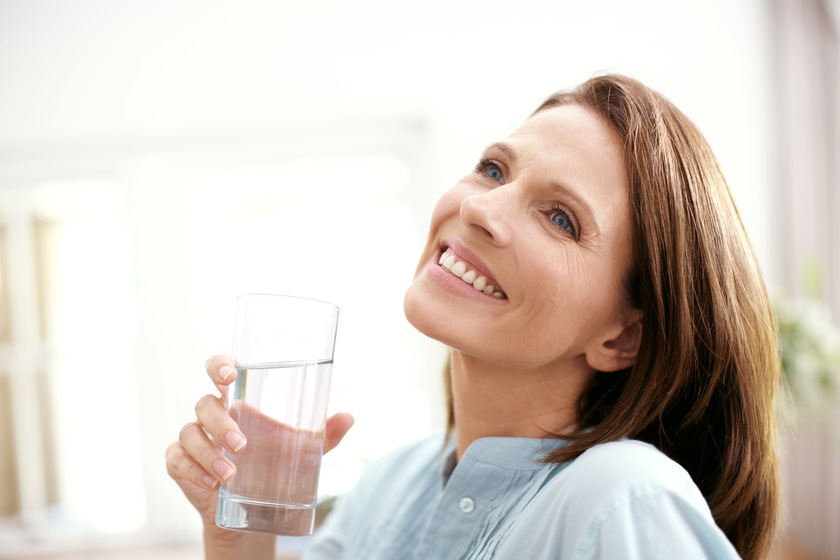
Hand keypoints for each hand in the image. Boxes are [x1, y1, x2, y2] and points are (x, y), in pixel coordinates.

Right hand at [166, 354, 353, 532]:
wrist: (252, 508)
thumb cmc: (273, 464)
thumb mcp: (301, 450)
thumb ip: (324, 434)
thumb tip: (349, 417)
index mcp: (237, 398)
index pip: (218, 369)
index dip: (219, 365)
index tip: (229, 373)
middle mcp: (211, 413)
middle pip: (204, 403)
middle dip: (220, 421)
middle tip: (241, 444)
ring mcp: (192, 437)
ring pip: (189, 432)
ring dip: (208, 453)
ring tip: (231, 475)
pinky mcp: (179, 462)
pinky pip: (177, 460)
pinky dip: (193, 470)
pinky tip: (213, 483)